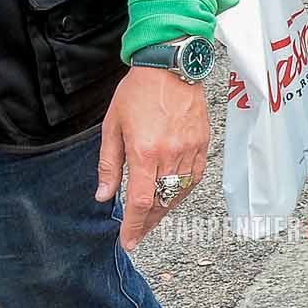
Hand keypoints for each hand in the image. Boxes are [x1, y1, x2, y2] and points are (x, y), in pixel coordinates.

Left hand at [96, 65, 209, 249]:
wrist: (170, 66)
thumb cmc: (137, 92)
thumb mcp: (112, 126)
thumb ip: (109, 164)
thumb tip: (105, 195)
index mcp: (144, 151)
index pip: (141, 201)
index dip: (134, 226)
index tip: (128, 241)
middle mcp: (170, 154)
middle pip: (162, 202)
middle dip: (148, 222)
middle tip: (138, 233)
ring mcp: (190, 149)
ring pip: (180, 191)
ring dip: (166, 208)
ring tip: (153, 216)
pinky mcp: (203, 142)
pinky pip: (195, 176)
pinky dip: (183, 190)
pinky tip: (173, 193)